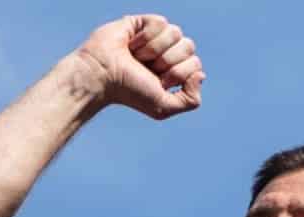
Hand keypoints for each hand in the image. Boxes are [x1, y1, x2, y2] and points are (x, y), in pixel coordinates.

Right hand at [76, 14, 203, 118]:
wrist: (103, 77)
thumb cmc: (130, 93)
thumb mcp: (163, 107)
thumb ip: (190, 100)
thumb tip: (201, 75)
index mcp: (174, 70)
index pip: (195, 64)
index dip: (179, 74)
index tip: (158, 82)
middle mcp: (166, 52)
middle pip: (189, 46)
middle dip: (168, 61)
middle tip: (147, 69)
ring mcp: (155, 37)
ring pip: (176, 32)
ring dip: (155, 50)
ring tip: (137, 57)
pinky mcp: (143, 22)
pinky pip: (161, 22)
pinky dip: (147, 37)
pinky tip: (132, 45)